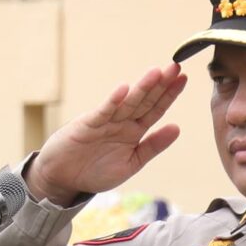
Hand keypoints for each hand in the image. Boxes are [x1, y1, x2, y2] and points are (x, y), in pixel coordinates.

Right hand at [26, 67, 186, 204]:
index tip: (183, 79)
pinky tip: (123, 90)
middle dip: (160, 84)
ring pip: (127, 102)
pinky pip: (103, 112)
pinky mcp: (87, 125)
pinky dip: (112, 101)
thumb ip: (152, 146)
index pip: (155, 109)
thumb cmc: (95, 172)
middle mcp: (122, 122)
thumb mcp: (131, 163)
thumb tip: (178, 128)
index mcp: (134, 132)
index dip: (169, 95)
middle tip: (176, 66)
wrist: (63, 179)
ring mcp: (105, 121)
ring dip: (141, 88)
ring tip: (156, 73)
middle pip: (144, 100)